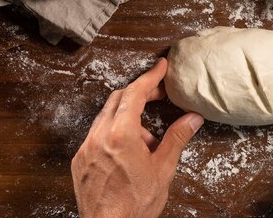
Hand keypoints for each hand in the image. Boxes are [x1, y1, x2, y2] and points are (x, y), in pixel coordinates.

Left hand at [71, 58, 203, 217]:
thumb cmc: (135, 204)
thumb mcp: (163, 169)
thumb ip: (177, 139)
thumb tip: (192, 119)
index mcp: (121, 135)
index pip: (135, 93)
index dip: (150, 77)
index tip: (161, 67)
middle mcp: (99, 136)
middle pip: (118, 99)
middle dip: (140, 93)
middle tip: (158, 95)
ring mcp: (86, 148)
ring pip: (106, 115)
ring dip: (128, 115)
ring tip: (147, 138)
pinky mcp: (80, 160)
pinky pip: (97, 133)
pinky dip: (113, 131)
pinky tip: (128, 150)